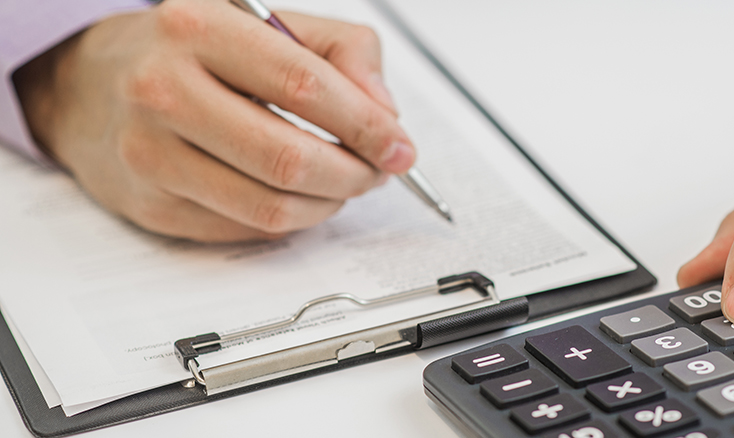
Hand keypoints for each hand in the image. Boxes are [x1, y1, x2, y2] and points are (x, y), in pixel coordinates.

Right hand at [13, 0, 409, 241]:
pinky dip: (291, 220)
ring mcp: (151, 154)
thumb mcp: (265, 24)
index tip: (399, 146)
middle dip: (354, 174)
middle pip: (290, 159)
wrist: (89, 86)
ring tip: (343, 185)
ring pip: (270, 206)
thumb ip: (341, 52)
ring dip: (328, 204)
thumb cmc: (189, 54)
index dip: (367, 126)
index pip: (306, 87)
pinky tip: (299, 197)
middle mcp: (164, 90)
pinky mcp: (151, 205)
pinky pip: (245, 229)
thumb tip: (384, 114)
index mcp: (199, 29)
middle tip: (376, 171)